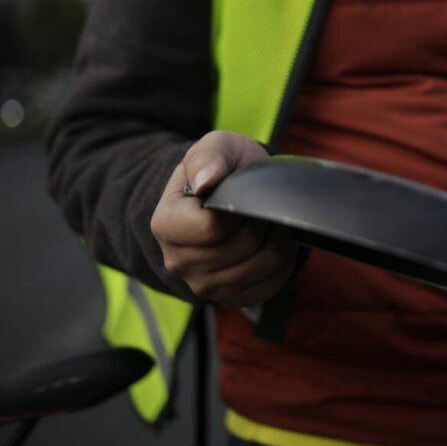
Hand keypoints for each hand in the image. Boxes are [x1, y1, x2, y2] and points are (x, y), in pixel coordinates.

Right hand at [151, 131, 297, 306]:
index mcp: (166, 224)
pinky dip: (281, 267)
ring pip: (254, 271)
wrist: (225, 194)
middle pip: (239, 250)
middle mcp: (178, 261)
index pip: (212, 229)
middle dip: (261, 225)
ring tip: (273, 224)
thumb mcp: (216, 147)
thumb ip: (209, 158)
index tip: (244, 195)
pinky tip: (275, 246)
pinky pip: (265, 289)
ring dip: (276, 245)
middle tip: (263, 209)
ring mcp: (201, 284)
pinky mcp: (227, 298)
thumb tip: (205, 181)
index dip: (239, 211)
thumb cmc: (221, 169)